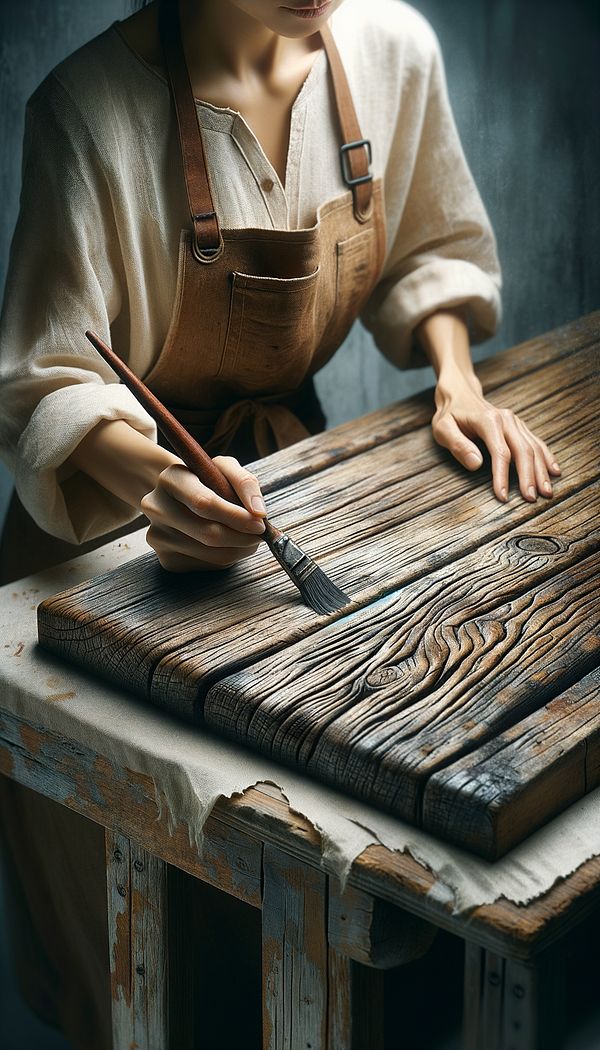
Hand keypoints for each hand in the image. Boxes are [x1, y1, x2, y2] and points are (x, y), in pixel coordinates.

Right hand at [140, 455, 266, 570]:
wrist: (178, 500)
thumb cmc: (206, 482)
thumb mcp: (224, 469)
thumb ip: (245, 482)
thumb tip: (258, 512)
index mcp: (170, 479)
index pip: (204, 503)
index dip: (236, 516)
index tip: (259, 522)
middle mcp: (157, 508)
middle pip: (208, 533)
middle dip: (242, 536)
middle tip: (259, 534)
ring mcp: (158, 537)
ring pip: (211, 554)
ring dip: (239, 549)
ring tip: (246, 537)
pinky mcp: (167, 560)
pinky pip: (208, 566)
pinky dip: (227, 558)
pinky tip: (227, 545)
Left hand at [431, 373, 560, 502]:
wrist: (460, 395)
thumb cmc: (450, 415)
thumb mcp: (443, 429)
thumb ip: (458, 445)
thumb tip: (476, 464)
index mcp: (488, 421)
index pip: (500, 452)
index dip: (503, 476)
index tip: (503, 496)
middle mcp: (506, 419)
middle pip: (523, 451)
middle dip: (529, 477)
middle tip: (531, 499)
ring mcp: (515, 422)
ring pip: (534, 447)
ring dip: (541, 471)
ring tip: (546, 492)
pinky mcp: (519, 426)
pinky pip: (537, 442)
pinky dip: (546, 457)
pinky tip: (554, 471)